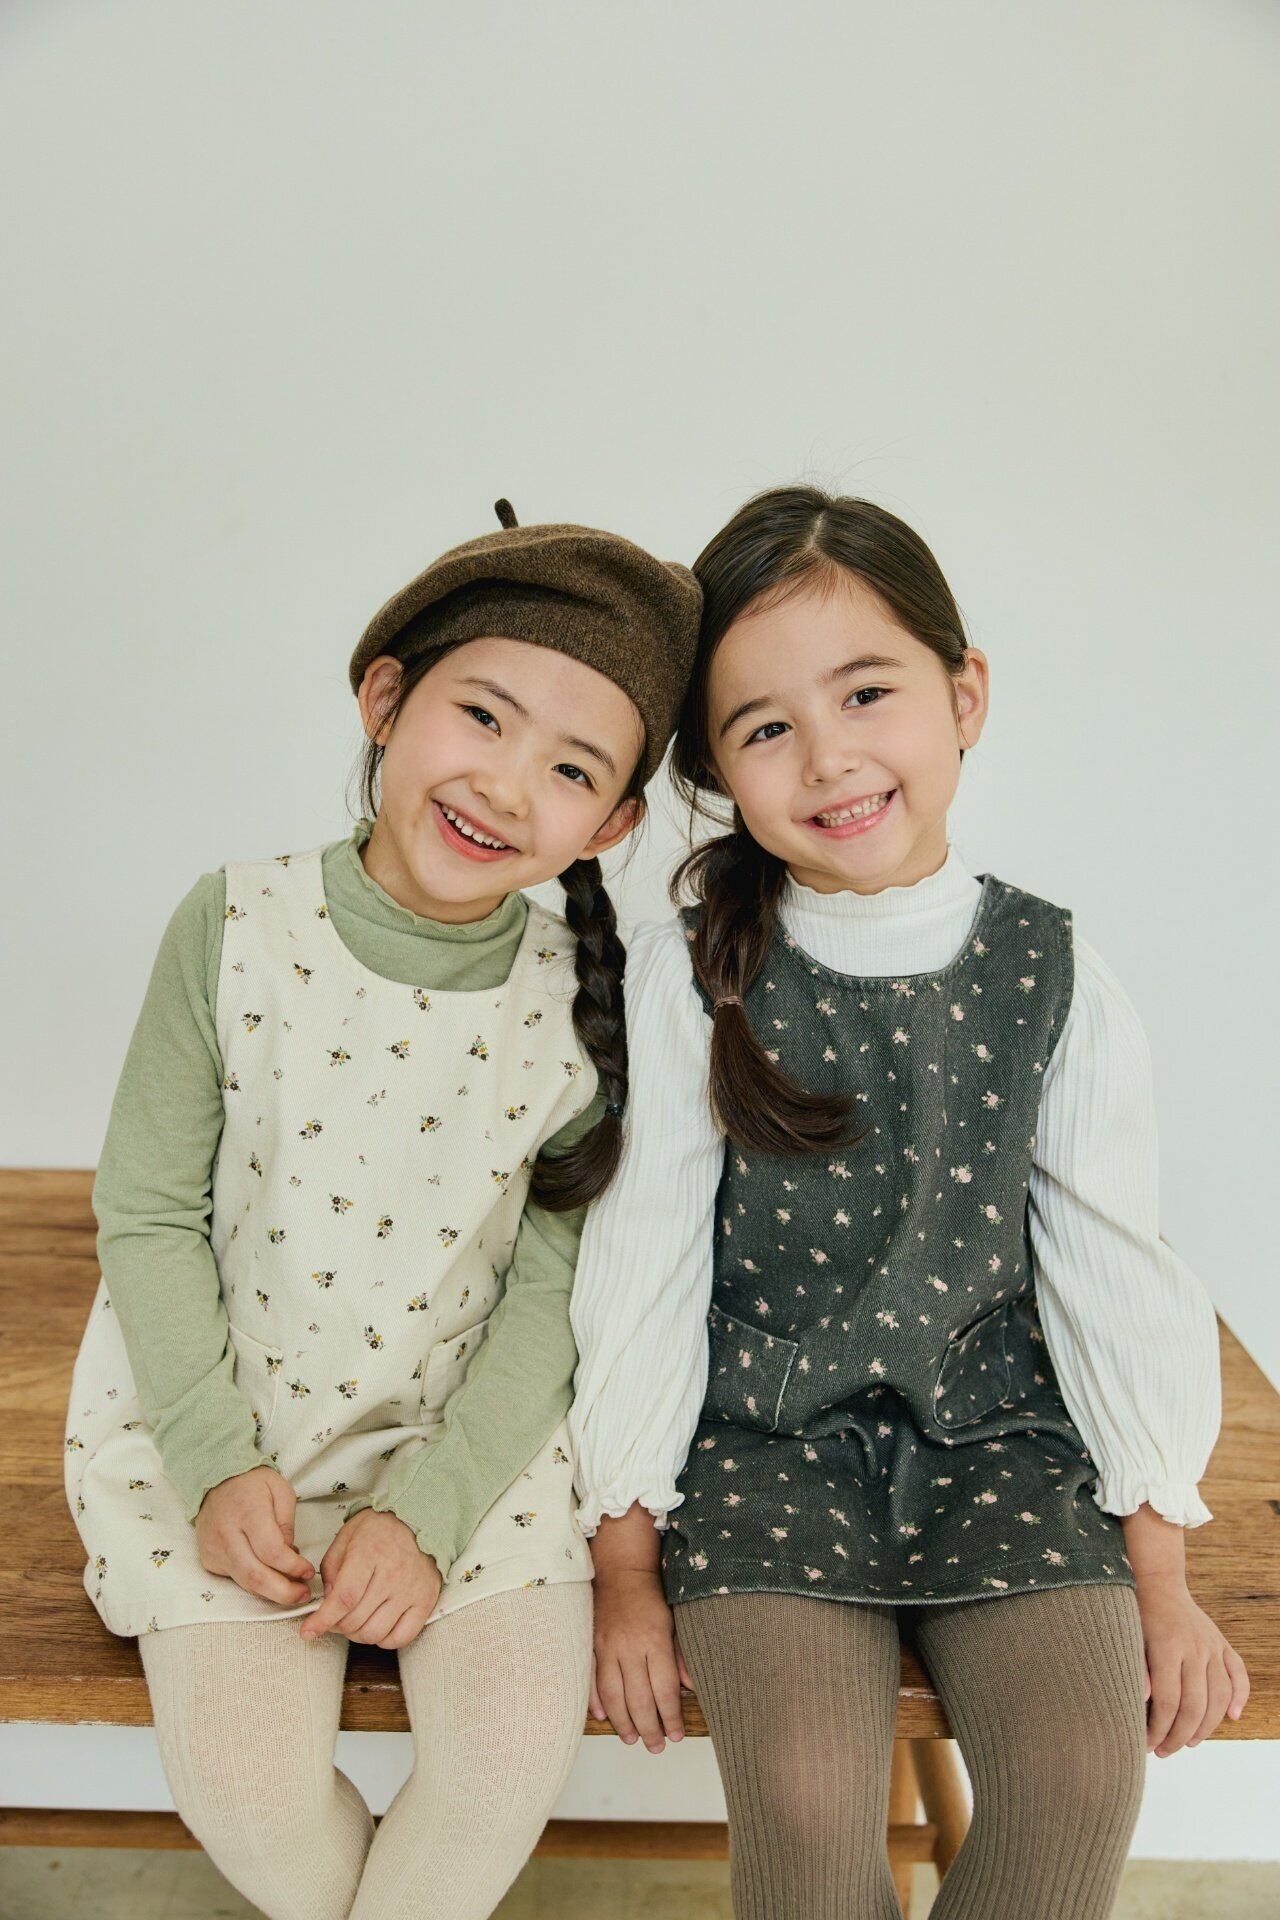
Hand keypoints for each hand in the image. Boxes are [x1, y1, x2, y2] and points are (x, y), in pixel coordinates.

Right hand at [195, 1464, 315, 1605]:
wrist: (216, 1480)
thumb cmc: (254, 1484)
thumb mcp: (281, 1492)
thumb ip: (287, 1525)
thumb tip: (290, 1556)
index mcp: (248, 1512)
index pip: (271, 1551)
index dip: (292, 1567)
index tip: (308, 1572)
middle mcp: (226, 1534)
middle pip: (255, 1575)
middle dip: (283, 1592)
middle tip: (303, 1595)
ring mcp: (214, 1549)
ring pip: (245, 1583)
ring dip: (272, 1592)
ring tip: (293, 1591)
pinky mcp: (209, 1560)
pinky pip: (235, 1579)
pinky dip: (256, 1583)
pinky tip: (271, 1576)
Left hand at [299, 1509, 441, 1648]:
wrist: (420, 1520)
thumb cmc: (382, 1528)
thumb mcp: (347, 1535)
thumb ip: (331, 1567)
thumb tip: (327, 1600)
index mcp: (369, 1553)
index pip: (344, 1598)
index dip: (323, 1619)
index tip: (309, 1631)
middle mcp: (392, 1575)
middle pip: (355, 1620)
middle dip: (336, 1625)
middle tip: (334, 1618)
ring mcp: (410, 1591)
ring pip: (374, 1633)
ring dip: (357, 1634)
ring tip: (355, 1620)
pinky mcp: (425, 1602)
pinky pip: (401, 1638)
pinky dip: (384, 1640)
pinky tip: (378, 1625)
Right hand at [589, 1567, 692, 1753]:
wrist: (621, 1571)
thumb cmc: (651, 1597)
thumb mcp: (674, 1622)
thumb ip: (680, 1656)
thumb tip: (691, 1688)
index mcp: (655, 1640)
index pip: (664, 1689)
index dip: (671, 1717)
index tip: (677, 1735)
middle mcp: (629, 1646)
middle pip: (638, 1699)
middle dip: (648, 1728)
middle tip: (656, 1747)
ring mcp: (606, 1647)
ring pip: (613, 1695)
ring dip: (623, 1722)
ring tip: (633, 1739)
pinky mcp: (590, 1645)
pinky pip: (590, 1680)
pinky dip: (595, 1702)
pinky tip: (604, 1717)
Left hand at [1136, 1572, 1249, 1754]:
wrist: (1158, 1582)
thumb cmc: (1137, 1612)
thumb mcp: (1127, 1637)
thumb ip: (1137, 1669)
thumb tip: (1145, 1701)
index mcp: (1166, 1647)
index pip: (1167, 1702)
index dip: (1158, 1729)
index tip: (1147, 1745)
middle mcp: (1194, 1647)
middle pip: (1194, 1706)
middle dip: (1178, 1736)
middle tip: (1164, 1750)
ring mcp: (1211, 1645)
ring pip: (1218, 1697)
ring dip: (1206, 1726)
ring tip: (1188, 1741)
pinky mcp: (1222, 1643)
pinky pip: (1238, 1673)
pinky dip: (1240, 1697)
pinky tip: (1232, 1716)